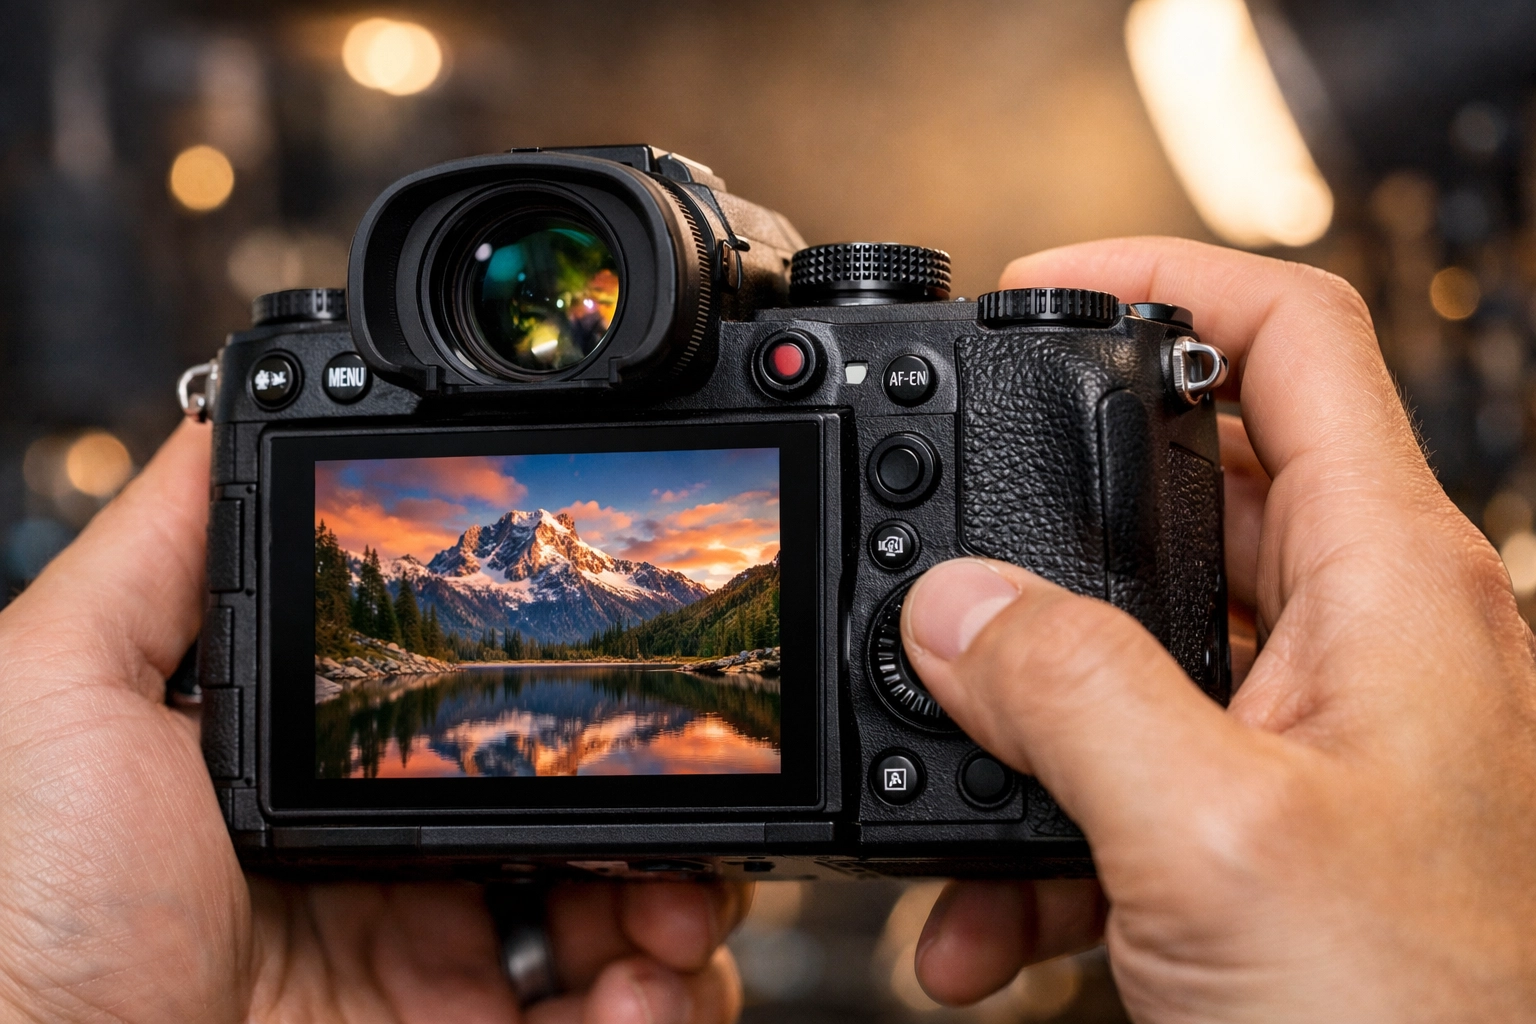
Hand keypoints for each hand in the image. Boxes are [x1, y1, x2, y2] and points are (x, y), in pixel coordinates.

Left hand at [0, 421, 747, 1023]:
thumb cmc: (24, 914)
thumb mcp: (64, 694)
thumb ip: (156, 550)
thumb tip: (229, 410)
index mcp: (333, 773)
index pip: (493, 715)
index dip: (572, 700)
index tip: (620, 686)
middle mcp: (399, 871)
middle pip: (585, 811)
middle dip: (665, 802)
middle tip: (688, 808)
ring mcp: (442, 971)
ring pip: (634, 913)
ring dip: (695, 901)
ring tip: (681, 915)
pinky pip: (622, 1015)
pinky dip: (672, 999)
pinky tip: (640, 991)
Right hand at [903, 238, 1535, 1019]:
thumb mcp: (1209, 840)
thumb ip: (1067, 693)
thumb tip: (954, 605)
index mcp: (1394, 584)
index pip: (1289, 336)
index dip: (1161, 275)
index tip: (1039, 286)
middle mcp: (1367, 637)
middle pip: (1187, 493)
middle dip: (1047, 531)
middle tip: (946, 555)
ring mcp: (1318, 732)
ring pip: (1139, 649)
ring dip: (1025, 716)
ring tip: (946, 795)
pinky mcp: (1272, 815)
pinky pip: (1136, 766)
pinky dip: (1046, 824)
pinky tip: (988, 914)